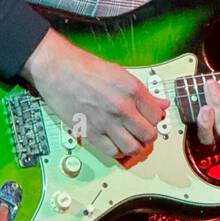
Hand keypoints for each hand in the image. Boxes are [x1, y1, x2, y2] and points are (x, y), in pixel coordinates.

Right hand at [22, 29, 168, 166]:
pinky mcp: (91, 133)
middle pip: (148, 135)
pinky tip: (115, 143)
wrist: (59, 69)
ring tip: (130, 139)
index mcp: (132, 90)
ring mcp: (107, 122)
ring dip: (134, 146)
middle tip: (142, 131)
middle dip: (148, 135)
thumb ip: (142, 92)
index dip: (155, 119)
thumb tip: (160, 103)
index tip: (150, 119)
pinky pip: (112, 152)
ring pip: (133, 148)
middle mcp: (122, 107)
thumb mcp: (121, 73)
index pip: (157, 116)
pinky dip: (117, 151)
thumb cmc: (85, 68)